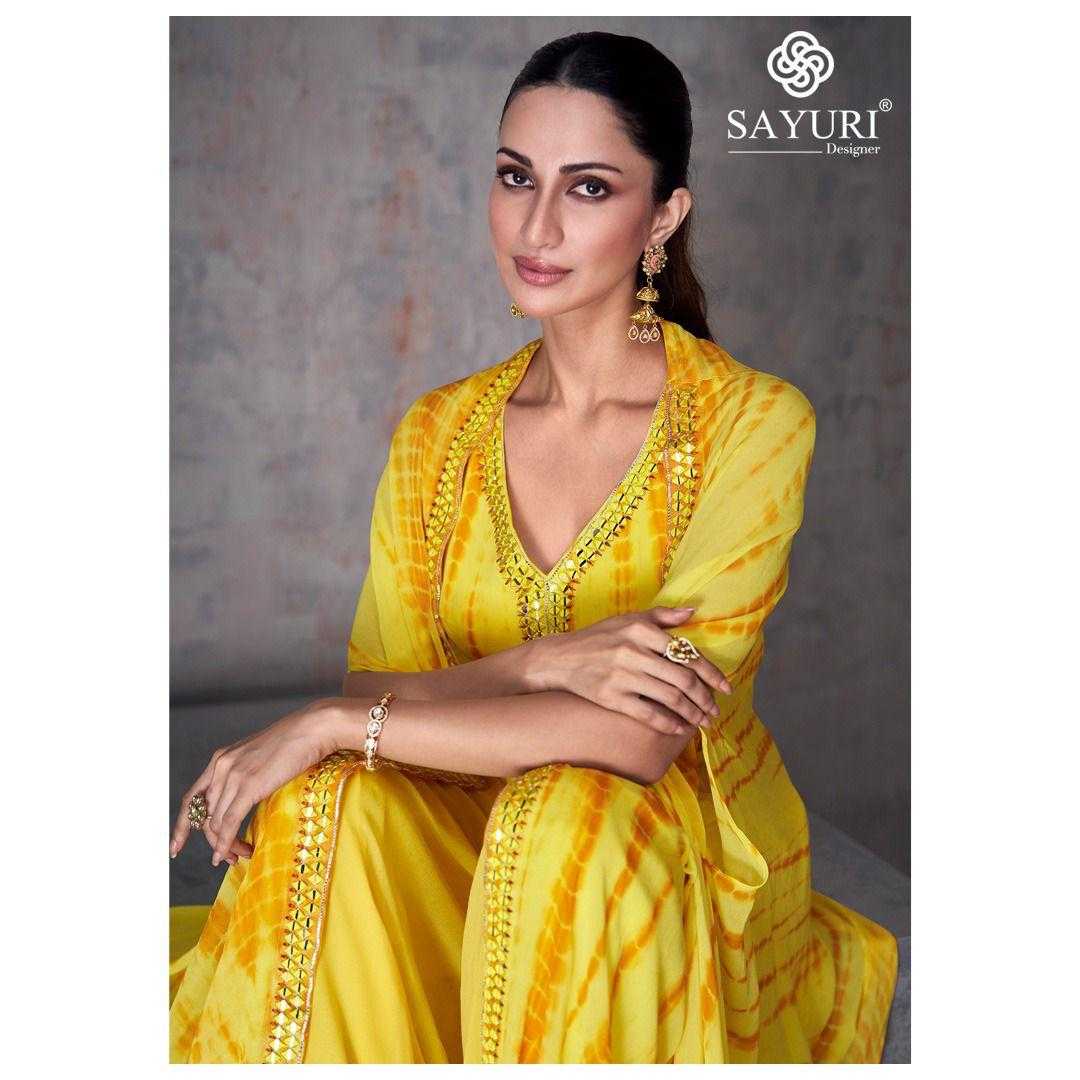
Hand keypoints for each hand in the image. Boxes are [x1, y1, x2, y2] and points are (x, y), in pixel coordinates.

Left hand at [169, 698, 338, 865]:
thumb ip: (243, 775)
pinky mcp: (249, 786)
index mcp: (220, 759)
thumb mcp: (257, 757)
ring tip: (239, 855)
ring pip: (216, 822)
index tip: (177, 846)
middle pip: (204, 816)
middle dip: (213, 841)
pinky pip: (229, 822)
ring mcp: (234, 776)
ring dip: (225, 845)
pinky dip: (226, 843)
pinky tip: (228, 854)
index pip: (192, 799)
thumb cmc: (293, 742)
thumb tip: (241, 802)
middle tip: (226, 857)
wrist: (311, 728)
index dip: (182, 826)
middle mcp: (221, 767)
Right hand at [526, 607, 731, 735]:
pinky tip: (679, 729)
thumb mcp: (629, 619)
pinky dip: (667, 723)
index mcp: (641, 630)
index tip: (725, 688)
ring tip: (702, 722)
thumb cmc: (599, 637)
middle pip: (682, 679)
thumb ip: (663, 616)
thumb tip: (693, 612)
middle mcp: (633, 652)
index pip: (686, 653)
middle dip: (705, 698)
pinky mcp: (610, 697)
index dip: (711, 673)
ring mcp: (621, 676)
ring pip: (669, 698)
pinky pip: (646, 714)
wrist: (560, 658)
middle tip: (715, 710)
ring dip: (691, 713)